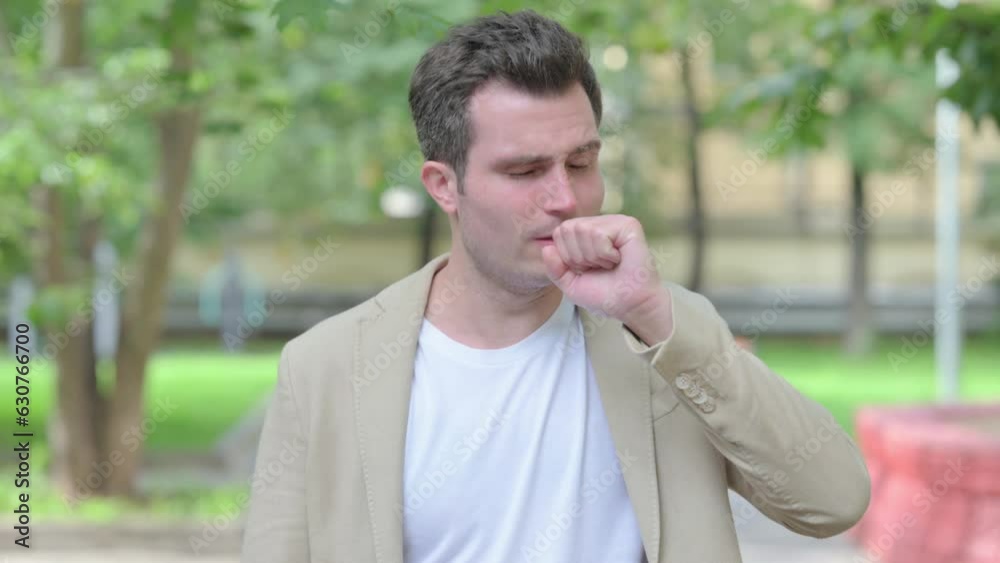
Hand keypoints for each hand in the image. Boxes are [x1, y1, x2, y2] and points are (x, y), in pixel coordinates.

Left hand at [541, 215, 668, 330]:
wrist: (629, 305)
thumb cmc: (604, 294)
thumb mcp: (571, 284)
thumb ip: (555, 268)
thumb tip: (546, 248)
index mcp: (584, 234)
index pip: (559, 233)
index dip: (568, 257)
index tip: (587, 269)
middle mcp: (599, 223)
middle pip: (568, 229)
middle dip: (579, 256)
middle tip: (599, 266)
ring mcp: (614, 222)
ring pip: (583, 230)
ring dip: (594, 257)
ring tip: (610, 264)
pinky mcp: (628, 225)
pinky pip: (600, 234)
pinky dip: (606, 254)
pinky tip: (619, 259)